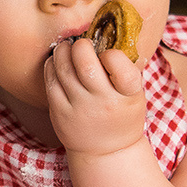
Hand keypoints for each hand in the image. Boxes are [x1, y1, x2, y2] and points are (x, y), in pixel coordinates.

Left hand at [44, 37, 145, 157]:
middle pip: (86, 65)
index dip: (113, 55)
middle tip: (81, 44)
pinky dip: (51, 65)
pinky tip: (57, 61)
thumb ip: (127, 69)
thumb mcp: (135, 95)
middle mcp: (103, 103)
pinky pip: (50, 81)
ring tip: (66, 48)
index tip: (108, 54)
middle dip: (80, 46)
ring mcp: (79, 109)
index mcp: (128, 96)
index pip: (122, 69)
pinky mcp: (59, 113)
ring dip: (62, 51)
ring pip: (63, 70)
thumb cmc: (122, 114)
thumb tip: (116, 35)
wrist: (106, 152)